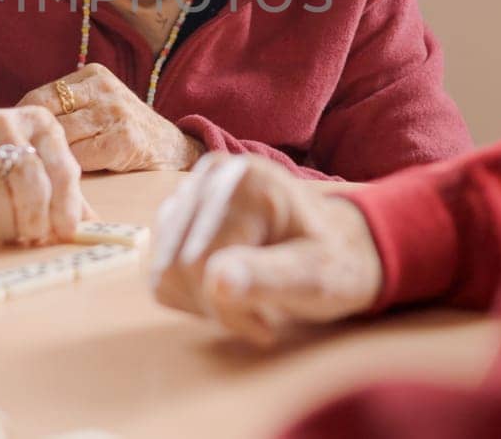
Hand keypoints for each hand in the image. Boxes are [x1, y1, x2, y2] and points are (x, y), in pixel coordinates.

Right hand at [0, 107, 87, 243]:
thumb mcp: (36, 158)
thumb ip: (62, 189)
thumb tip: (91, 228)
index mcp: (39, 123)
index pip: (63, 167)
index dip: (67, 206)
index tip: (66, 232)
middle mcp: (5, 123)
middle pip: (28, 178)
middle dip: (34, 217)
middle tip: (33, 236)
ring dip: (5, 224)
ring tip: (8, 234)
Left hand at [19, 63, 204, 172]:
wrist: (172, 149)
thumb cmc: (122, 130)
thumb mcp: (97, 105)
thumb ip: (64, 108)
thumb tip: (12, 124)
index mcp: (93, 75)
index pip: (40, 97)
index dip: (22, 122)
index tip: (12, 141)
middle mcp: (104, 89)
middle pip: (48, 118)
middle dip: (34, 142)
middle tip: (22, 161)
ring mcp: (116, 113)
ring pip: (63, 138)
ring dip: (53, 158)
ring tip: (44, 171)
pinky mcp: (125, 140)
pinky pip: (81, 157)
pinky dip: (73, 169)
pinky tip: (72, 177)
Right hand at [149, 153, 382, 346]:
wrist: (337, 246)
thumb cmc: (335, 263)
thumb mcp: (315, 275)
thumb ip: (268, 276)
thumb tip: (216, 281)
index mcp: (246, 181)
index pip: (199, 261)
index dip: (225, 307)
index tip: (267, 326)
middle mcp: (212, 175)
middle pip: (176, 265)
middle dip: (216, 304)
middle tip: (260, 314)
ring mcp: (192, 191)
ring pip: (164, 270)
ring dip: (204, 301)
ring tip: (250, 299)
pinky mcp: (179, 214)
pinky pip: (162, 272)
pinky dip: (193, 294)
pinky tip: (230, 288)